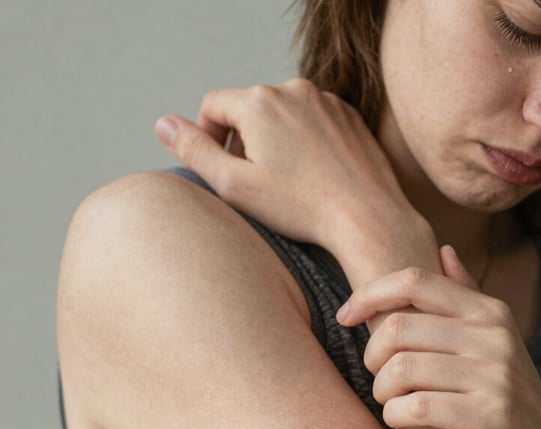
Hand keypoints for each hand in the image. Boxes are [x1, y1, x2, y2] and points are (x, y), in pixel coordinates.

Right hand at [155, 80, 437, 277]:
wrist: (367, 218)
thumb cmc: (302, 208)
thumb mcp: (235, 186)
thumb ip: (194, 150)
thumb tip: (164, 124)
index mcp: (259, 101)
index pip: (213, 106)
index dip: (210, 139)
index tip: (226, 172)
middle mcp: (293, 89)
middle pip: (249, 108)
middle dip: (245, 141)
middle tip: (258, 183)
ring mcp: (326, 100)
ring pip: (283, 114)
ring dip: (276, 140)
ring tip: (289, 182)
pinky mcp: (349, 115)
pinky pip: (314, 120)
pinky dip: (306, 141)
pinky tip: (315, 176)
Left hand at [337, 246, 540, 428]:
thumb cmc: (510, 396)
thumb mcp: (496, 339)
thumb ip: (467, 295)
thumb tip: (443, 248)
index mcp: (489, 311)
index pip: (414, 280)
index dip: (368, 293)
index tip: (344, 316)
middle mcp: (494, 336)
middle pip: (398, 328)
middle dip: (371, 356)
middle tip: (376, 375)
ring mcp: (495, 376)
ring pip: (401, 369)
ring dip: (380, 390)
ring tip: (388, 400)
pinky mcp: (491, 417)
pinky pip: (418, 408)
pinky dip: (395, 415)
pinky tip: (399, 419)